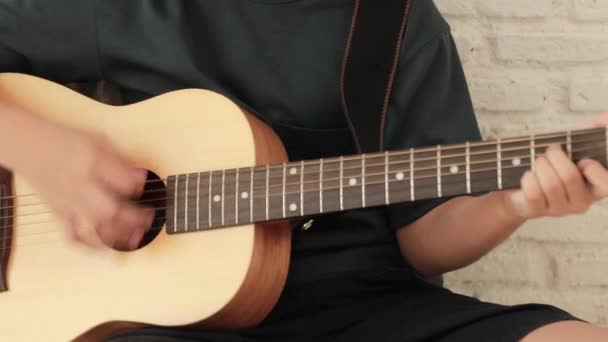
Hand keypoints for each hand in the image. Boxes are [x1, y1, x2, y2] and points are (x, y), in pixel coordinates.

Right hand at [17, 119, 153, 250]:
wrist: (30, 147)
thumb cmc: (66, 141)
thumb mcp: (98, 139)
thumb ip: (121, 159)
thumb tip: (141, 176)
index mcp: (92, 165)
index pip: (122, 181)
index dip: (139, 186)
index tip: (145, 185)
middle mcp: (81, 186)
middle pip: (111, 210)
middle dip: (135, 218)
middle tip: (150, 218)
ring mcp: (69, 203)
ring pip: (95, 227)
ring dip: (119, 236)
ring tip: (137, 239)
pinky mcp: (60, 213)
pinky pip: (73, 236)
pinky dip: (91, 248)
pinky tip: (107, 250)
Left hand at [501, 114, 607, 219]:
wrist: (523, 191)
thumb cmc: (552, 170)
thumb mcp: (574, 151)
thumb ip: (592, 135)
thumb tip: (603, 118)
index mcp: (595, 189)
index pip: (607, 185)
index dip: (596, 171)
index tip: (584, 161)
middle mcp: (580, 202)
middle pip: (570, 176)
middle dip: (556, 157)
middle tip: (550, 151)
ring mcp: (559, 209)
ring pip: (550, 184)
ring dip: (541, 165)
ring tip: (539, 161)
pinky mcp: (537, 211)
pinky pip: (533, 191)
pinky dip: (529, 177)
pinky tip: (530, 174)